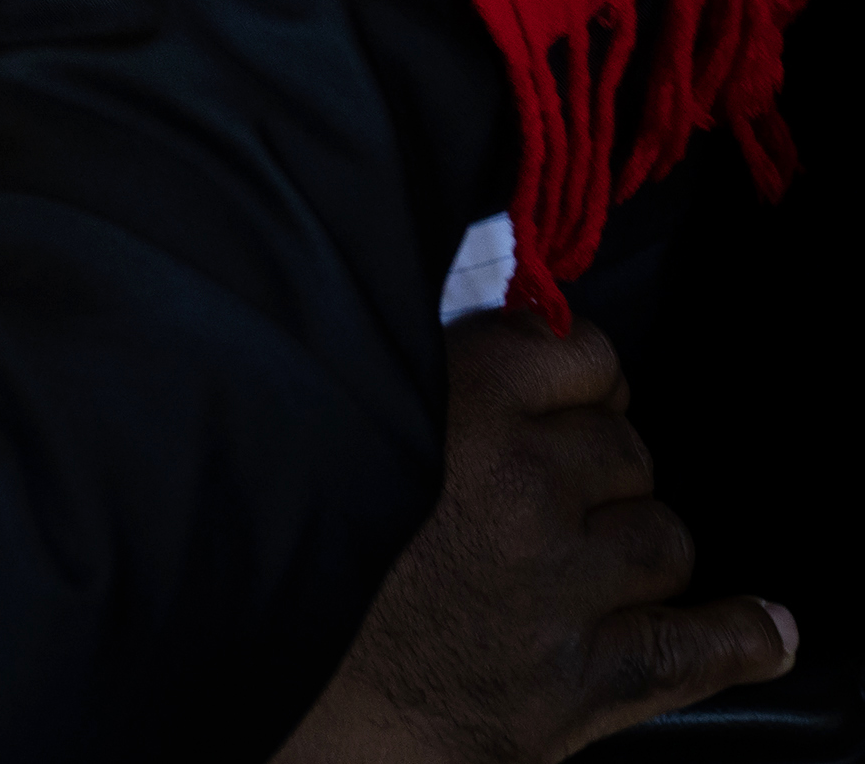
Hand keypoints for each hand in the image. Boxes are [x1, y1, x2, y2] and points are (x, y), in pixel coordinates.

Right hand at [274, 312, 795, 763]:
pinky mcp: (585, 678)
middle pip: (629, 449)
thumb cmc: (299, 566)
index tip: (554, 398)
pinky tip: (760, 629)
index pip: (582, 354)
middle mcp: (523, 487)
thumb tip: (518, 348)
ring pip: (665, 538)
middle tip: (538, 499)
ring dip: (634, 550)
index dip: (572, 379)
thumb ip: (434, 389)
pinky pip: (700, 646)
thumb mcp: (346, 435)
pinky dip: (739, 637)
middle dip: (597, 470)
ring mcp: (563, 587)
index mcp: (459, 408)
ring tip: (573, 571)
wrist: (286, 697)